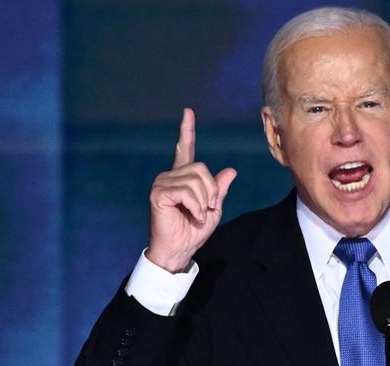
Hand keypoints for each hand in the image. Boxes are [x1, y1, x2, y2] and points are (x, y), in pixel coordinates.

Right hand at [147, 108, 236, 272]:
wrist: (180, 250)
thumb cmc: (194, 231)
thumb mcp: (214, 208)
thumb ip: (219, 189)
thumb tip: (231, 171)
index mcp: (183, 177)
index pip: (184, 148)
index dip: (186, 130)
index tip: (188, 112)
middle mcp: (170, 175)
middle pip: (201, 168)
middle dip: (211, 191)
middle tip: (207, 209)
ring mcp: (162, 183)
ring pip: (196, 180)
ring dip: (204, 202)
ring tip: (198, 215)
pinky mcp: (158, 193)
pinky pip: (187, 192)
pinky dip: (196, 206)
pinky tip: (192, 216)